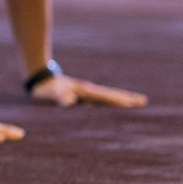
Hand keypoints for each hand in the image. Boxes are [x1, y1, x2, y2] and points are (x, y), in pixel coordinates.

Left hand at [29, 73, 145, 108]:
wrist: (39, 78)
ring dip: (122, 98)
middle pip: (110, 94)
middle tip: (143, 101)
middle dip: (126, 98)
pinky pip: (102, 97)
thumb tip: (68, 100)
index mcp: (82, 91)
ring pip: (108, 95)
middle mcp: (88, 90)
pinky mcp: (83, 93)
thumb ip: (57, 97)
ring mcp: (86, 91)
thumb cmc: (42, 91)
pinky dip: (112, 99)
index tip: (130, 104)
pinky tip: (117, 103)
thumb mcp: (47, 94)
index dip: (116, 101)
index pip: (103, 97)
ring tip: (137, 101)